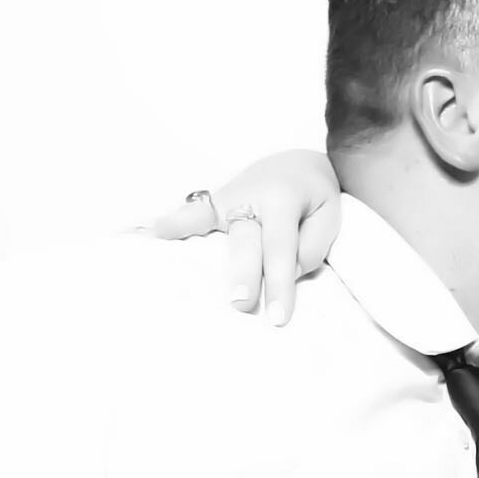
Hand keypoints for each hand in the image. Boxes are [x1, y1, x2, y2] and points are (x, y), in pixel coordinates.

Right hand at [137, 149, 344, 324]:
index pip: (281, 247)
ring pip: (209, 222)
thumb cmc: (313, 196)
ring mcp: (228, 197)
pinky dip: (171, 221)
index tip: (278, 317)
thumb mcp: (329, 215)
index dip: (279, 283)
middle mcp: (251, 195)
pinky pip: (190, 213)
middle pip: (245, 240)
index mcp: (283, 198)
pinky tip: (149, 232)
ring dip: (190, 242)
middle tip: (240, 304)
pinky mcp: (214, 203)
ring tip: (166, 256)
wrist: (296, 160)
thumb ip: (312, 245)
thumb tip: (286, 272)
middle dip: (243, 273)